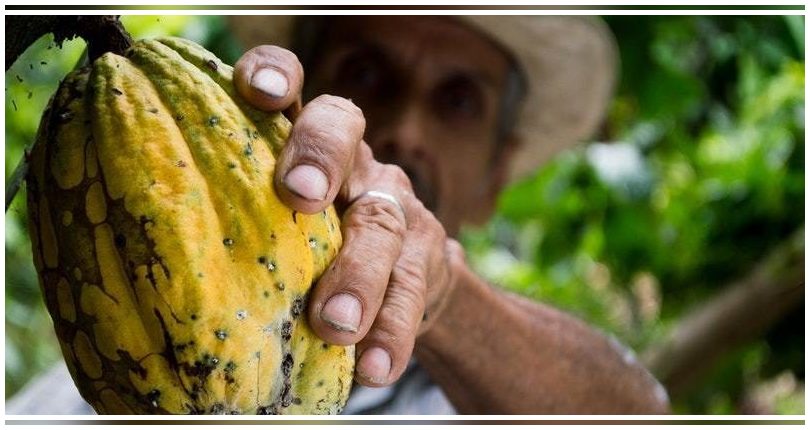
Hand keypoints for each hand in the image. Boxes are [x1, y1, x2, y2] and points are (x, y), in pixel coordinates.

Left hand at [234, 46, 465, 386]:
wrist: (403, 278)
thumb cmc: (310, 249)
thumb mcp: (274, 221)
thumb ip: (235, 217)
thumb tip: (137, 255)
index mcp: (304, 141)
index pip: (292, 85)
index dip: (276, 74)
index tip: (256, 90)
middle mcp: (353, 160)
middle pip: (343, 131)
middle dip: (320, 156)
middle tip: (298, 195)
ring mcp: (395, 205)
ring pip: (382, 224)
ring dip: (358, 274)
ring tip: (334, 324)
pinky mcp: (427, 257)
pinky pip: (412, 291)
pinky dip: (392, 331)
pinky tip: (374, 367)